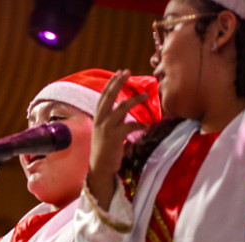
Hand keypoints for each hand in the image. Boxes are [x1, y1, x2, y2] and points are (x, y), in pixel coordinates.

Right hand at [88, 70, 149, 206]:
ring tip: (145, 95)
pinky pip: (130, 126)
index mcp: (98, 118)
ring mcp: (107, 128)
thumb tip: (123, 110)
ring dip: (135, 100)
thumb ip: (111, 120)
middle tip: (127, 72)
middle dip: (118, 83)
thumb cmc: (105, 150)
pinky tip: (146, 127)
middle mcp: (100, 120)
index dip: (111, 83)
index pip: (103, 96)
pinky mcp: (115, 136)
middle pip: (109, 96)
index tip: (120, 73)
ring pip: (122, 107)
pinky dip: (140, 125)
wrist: (100, 168)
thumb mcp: (104, 132)